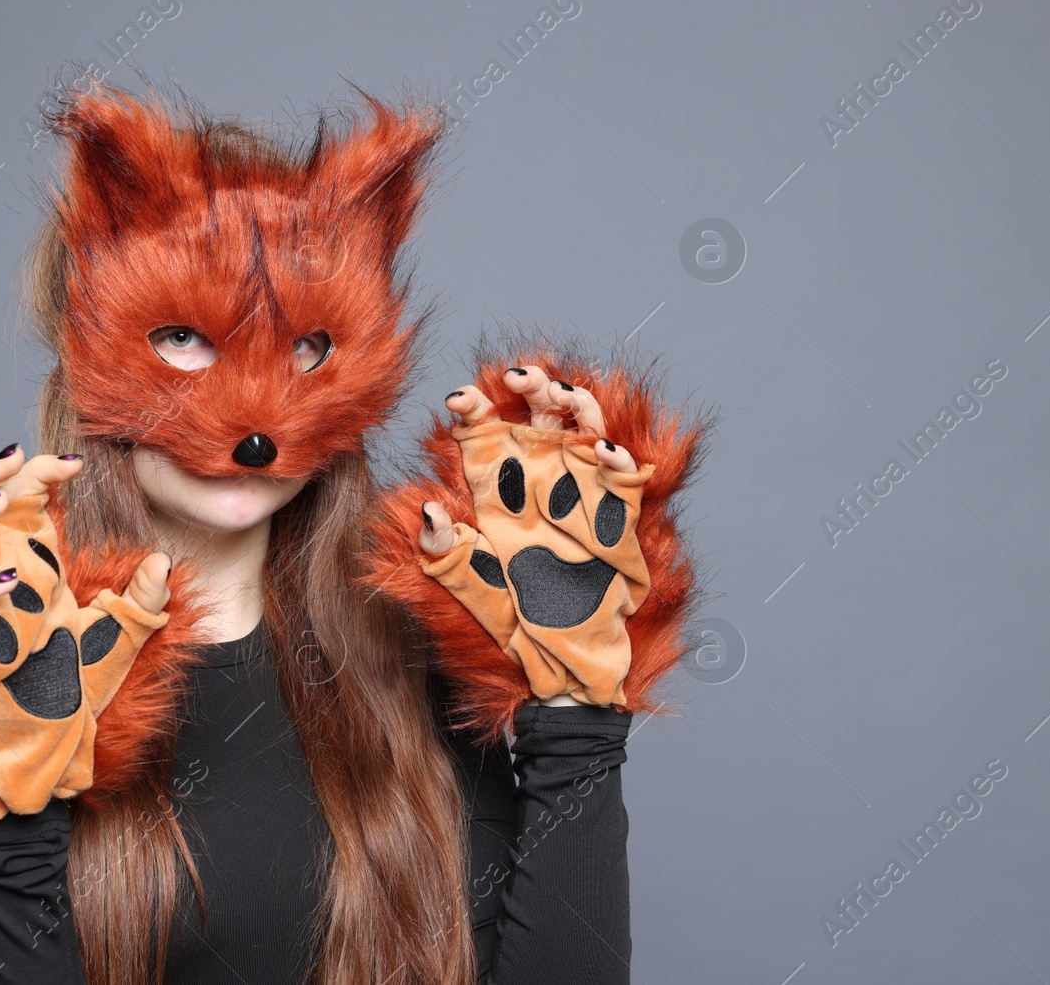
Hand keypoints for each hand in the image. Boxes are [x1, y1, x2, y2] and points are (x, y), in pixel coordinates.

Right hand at [0, 444, 172, 819]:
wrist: (47, 753)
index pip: (19, 505)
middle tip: (14, 454)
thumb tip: (164, 563)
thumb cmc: (71, 697)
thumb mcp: (116, 642)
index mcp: (30, 574)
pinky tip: (4, 582)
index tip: (73, 464)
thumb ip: (143, 604)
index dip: (37, 474)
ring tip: (1, 498)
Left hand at [417, 365, 653, 707]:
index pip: (487, 436)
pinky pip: (623, 482)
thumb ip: (444, 552)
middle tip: (518, 377)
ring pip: (585, 431)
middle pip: (542, 418)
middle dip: (533, 387)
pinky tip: (605, 450)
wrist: (560, 672)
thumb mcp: (468, 589)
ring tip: (559, 393)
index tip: (458, 400)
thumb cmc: (512, 630)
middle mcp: (541, 489)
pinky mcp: (615, 524)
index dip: (473, 408)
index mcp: (501, 496)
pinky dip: (618, 461)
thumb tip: (426, 511)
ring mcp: (580, 501)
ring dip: (575, 405)